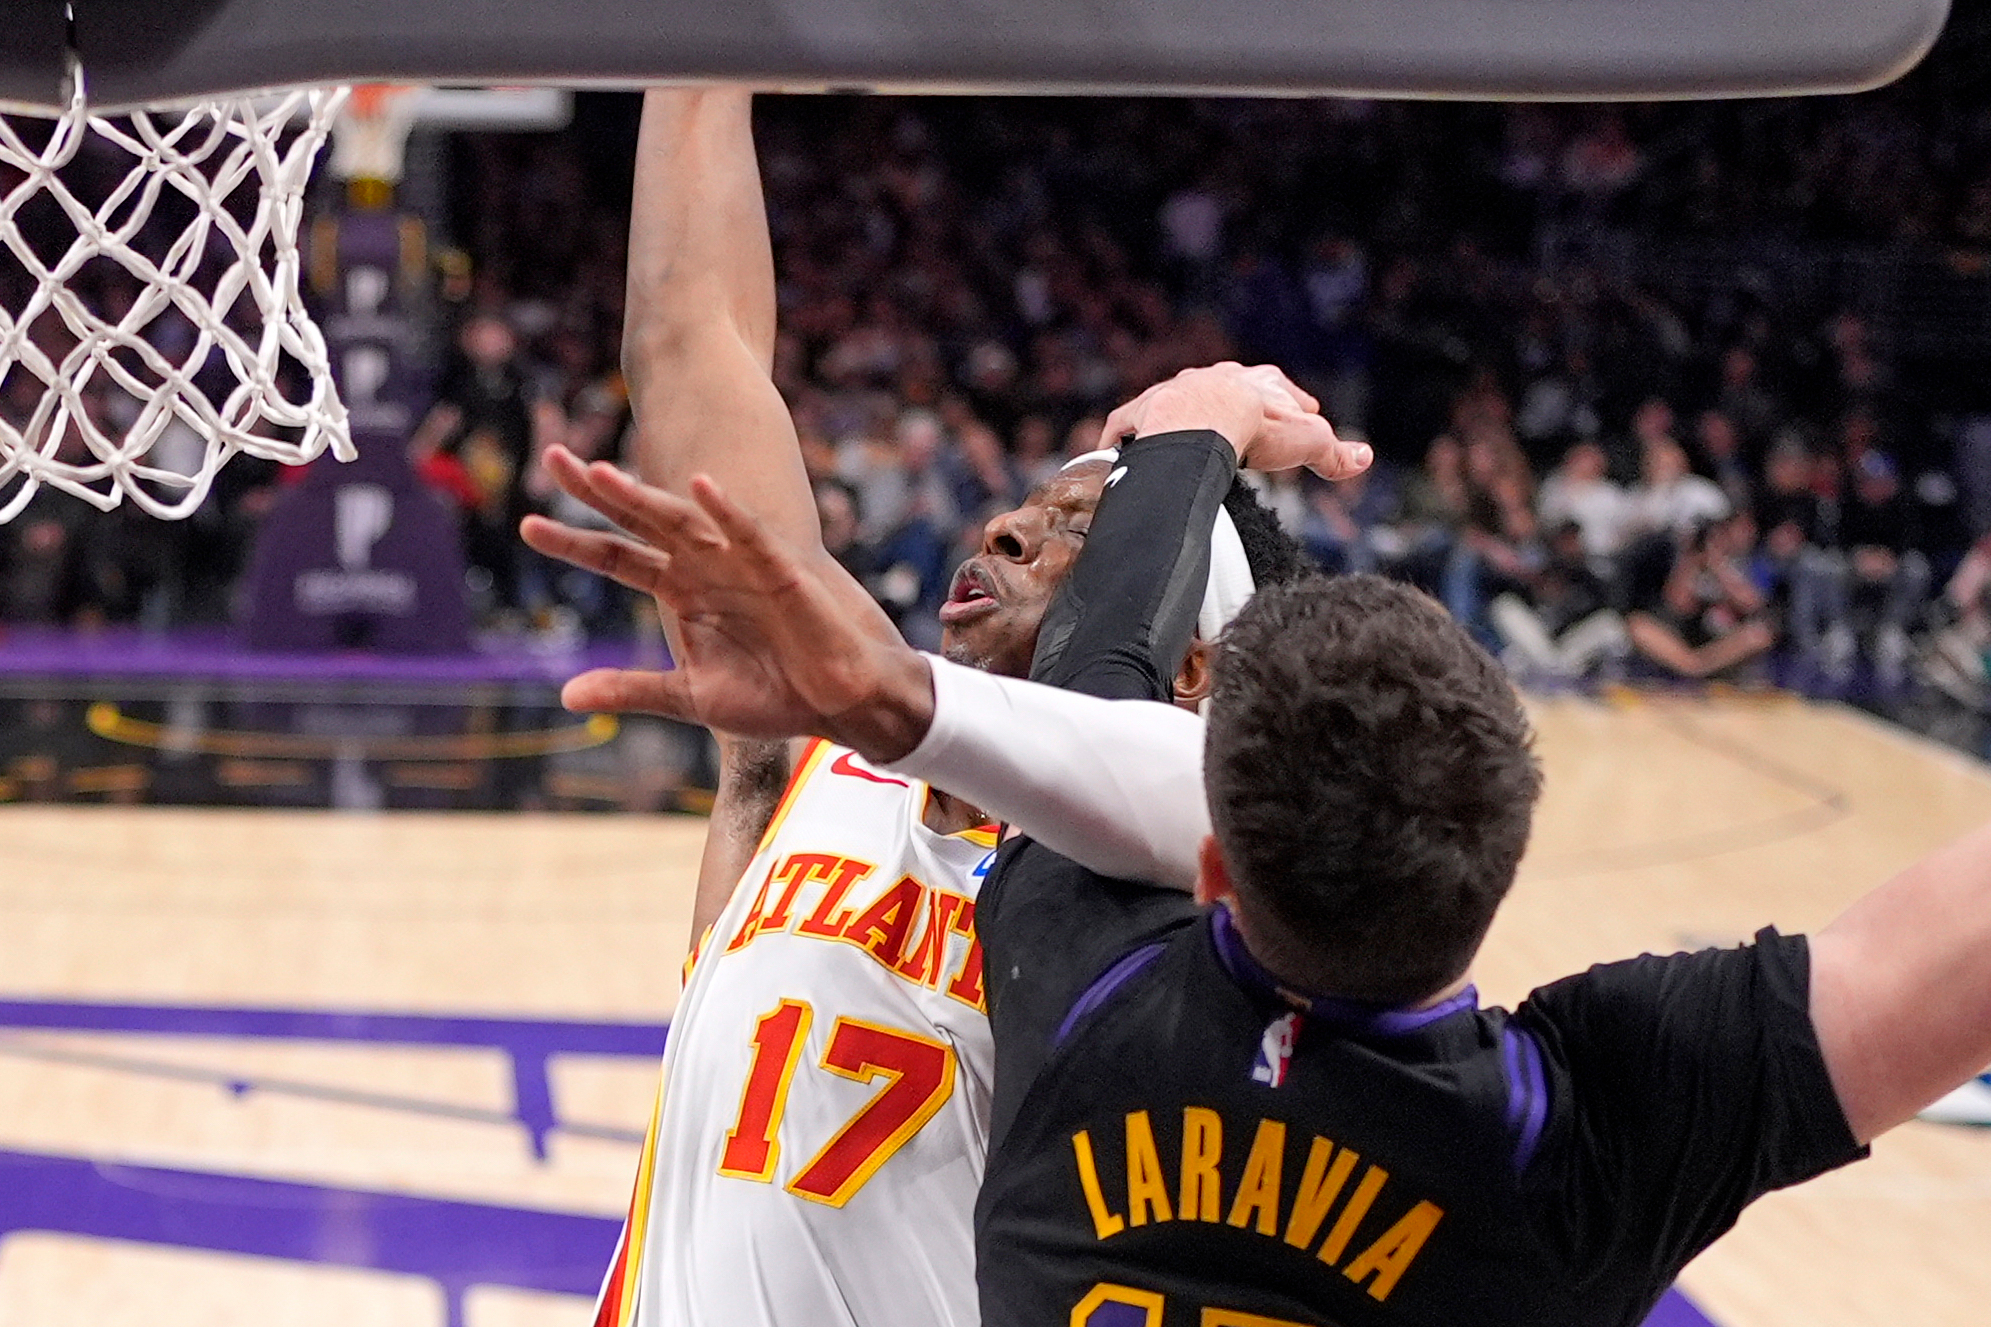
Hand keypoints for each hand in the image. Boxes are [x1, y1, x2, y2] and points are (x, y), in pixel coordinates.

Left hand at [520, 450, 936, 759]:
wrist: (838, 701)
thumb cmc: (774, 693)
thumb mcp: (691, 696)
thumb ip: (631, 689)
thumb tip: (566, 696)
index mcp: (681, 592)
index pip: (616, 558)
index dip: (573, 542)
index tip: (526, 525)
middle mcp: (704, 567)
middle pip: (641, 521)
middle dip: (598, 491)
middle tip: (551, 459)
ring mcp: (739, 562)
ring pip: (683, 520)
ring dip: (645, 496)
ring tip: (603, 473)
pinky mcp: (781, 570)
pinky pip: (750, 535)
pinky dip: (727, 511)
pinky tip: (701, 486)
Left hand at [1098, 362, 1371, 480]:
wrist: (1201, 423)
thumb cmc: (1255, 429)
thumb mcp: (1306, 442)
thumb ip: (1334, 453)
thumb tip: (1365, 458)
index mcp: (1255, 382)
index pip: (1279, 389)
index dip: (1290, 404)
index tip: (1299, 415)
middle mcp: (1211, 378)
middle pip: (1228, 388)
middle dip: (1235, 403)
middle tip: (1243, 424)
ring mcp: (1173, 392)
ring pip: (1179, 399)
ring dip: (1183, 415)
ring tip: (1186, 435)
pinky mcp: (1141, 412)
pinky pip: (1127, 423)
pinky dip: (1124, 435)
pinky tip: (1118, 445)